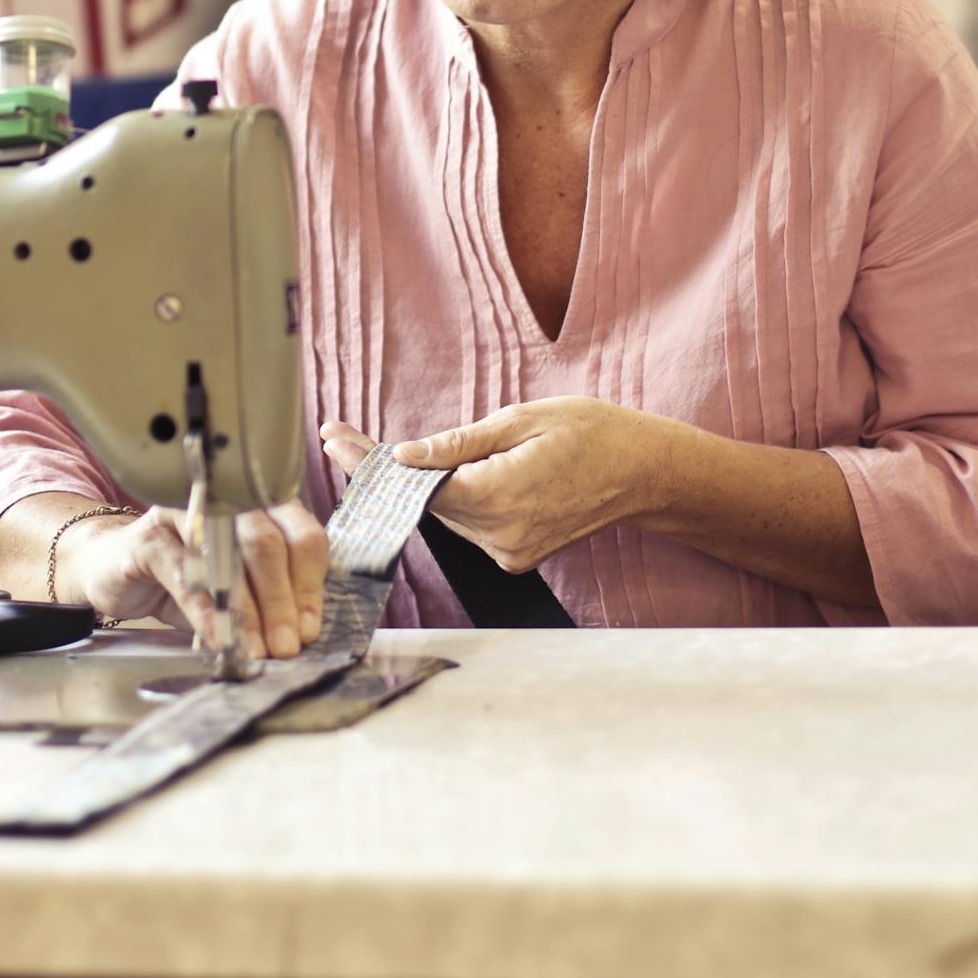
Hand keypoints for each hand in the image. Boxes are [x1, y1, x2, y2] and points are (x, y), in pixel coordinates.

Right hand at [64, 500, 329, 660]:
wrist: (116, 570)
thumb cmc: (186, 579)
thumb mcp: (237, 591)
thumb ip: (269, 604)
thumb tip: (300, 635)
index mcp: (263, 507)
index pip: (302, 538)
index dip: (309, 586)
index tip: (308, 630)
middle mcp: (228, 501)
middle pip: (269, 544)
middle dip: (281, 602)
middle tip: (285, 647)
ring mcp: (187, 512)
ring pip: (230, 555)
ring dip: (247, 610)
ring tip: (255, 649)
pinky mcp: (151, 536)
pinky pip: (186, 572)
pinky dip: (206, 610)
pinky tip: (217, 637)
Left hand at [321, 398, 675, 572]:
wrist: (643, 471)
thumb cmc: (589, 433)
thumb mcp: (520, 420)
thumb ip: (457, 445)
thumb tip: (402, 456)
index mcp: (499, 495)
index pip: (415, 485)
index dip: (369, 463)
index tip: (334, 439)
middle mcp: (500, 535)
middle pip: (424, 503)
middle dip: (388, 471)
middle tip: (346, 437)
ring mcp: (508, 552)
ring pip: (445, 515)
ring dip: (424, 486)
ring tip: (407, 452)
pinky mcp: (515, 556)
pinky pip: (470, 524)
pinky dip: (456, 500)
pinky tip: (455, 474)